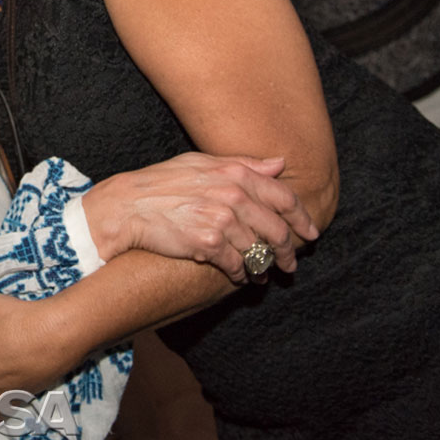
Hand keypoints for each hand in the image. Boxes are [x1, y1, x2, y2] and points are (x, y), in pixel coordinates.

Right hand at [81, 152, 318, 282]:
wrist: (128, 206)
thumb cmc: (163, 182)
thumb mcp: (202, 162)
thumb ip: (244, 164)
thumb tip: (280, 164)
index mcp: (236, 174)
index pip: (284, 197)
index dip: (303, 218)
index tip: (311, 232)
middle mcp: (233, 196)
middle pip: (277, 230)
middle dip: (288, 251)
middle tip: (291, 263)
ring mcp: (221, 221)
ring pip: (258, 251)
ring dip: (264, 266)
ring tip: (263, 273)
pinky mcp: (208, 245)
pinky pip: (236, 266)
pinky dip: (242, 275)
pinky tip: (241, 277)